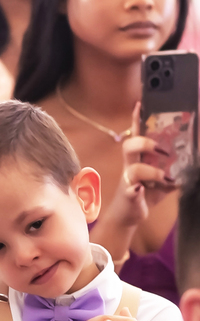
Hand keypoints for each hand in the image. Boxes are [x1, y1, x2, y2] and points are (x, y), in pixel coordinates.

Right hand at [106, 104, 177, 229]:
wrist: (128, 216)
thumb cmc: (146, 194)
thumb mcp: (165, 179)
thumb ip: (177, 169)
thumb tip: (195, 157)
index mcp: (139, 159)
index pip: (137, 135)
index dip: (136, 120)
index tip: (140, 103)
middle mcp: (131, 166)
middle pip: (129, 146)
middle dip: (145, 143)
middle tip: (162, 149)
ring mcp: (128, 181)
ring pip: (132, 168)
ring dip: (150, 170)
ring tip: (164, 177)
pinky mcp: (128, 195)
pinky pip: (131, 191)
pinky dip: (136, 190)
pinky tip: (141, 190)